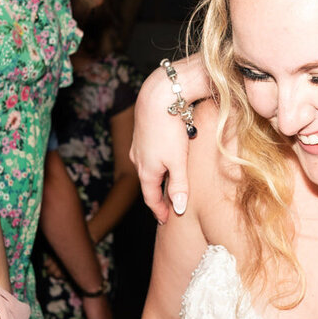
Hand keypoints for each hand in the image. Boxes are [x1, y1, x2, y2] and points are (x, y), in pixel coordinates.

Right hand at [130, 60, 195, 223]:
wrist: (158, 97)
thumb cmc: (169, 129)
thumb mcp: (178, 161)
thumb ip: (179, 186)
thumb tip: (178, 209)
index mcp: (146, 171)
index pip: (151, 199)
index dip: (159, 211)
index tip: (166, 221)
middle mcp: (138, 161)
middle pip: (149, 184)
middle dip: (158, 196)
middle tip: (169, 206)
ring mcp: (138, 147)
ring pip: (149, 168)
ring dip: (158, 178)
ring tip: (169, 184)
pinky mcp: (142, 134)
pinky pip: (149, 155)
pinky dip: (158, 163)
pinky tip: (167, 158)